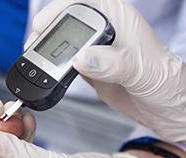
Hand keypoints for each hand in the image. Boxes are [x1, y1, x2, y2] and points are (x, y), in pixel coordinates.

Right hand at [25, 0, 185, 143]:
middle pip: (65, 21)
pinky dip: (53, 67)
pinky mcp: (89, 66)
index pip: (82, 1)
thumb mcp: (140, 70)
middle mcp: (103, 30)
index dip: (58, 9)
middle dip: (46, 30)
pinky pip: (65, 62)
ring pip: (62, 41)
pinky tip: (47, 73)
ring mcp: (94, 49)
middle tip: (34, 46)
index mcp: (117, 17)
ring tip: (36, 60)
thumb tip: (82, 58)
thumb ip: (113, 63)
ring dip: (46, 50)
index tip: (42, 24)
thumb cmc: (164, 82)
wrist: (162, 106)